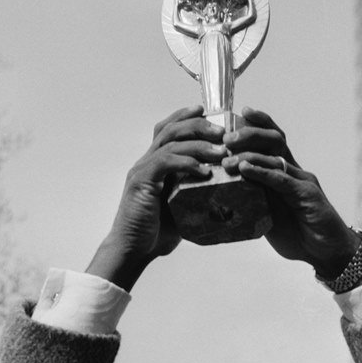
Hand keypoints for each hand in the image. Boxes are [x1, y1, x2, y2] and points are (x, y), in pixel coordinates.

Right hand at [88, 106, 226, 289]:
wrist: (134, 250)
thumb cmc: (158, 232)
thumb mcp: (183, 207)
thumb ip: (196, 194)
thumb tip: (227, 193)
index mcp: (155, 164)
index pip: (168, 129)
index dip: (186, 117)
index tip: (208, 112)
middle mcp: (146, 162)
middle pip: (170, 129)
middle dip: (198, 125)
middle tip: (222, 131)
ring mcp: (142, 170)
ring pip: (170, 142)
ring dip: (198, 143)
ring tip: (221, 150)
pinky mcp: (141, 182)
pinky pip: (165, 163)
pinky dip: (186, 163)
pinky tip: (204, 170)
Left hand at [222, 108, 360, 277]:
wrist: (328, 253)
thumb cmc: (300, 236)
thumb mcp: (269, 217)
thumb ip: (253, 204)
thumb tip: (224, 200)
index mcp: (287, 174)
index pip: (272, 141)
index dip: (257, 125)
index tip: (238, 114)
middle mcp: (295, 172)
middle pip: (274, 140)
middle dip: (249, 133)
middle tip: (225, 139)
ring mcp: (302, 181)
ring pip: (276, 156)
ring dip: (249, 153)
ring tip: (227, 156)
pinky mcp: (306, 194)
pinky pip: (281, 179)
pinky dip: (262, 172)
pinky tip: (245, 169)